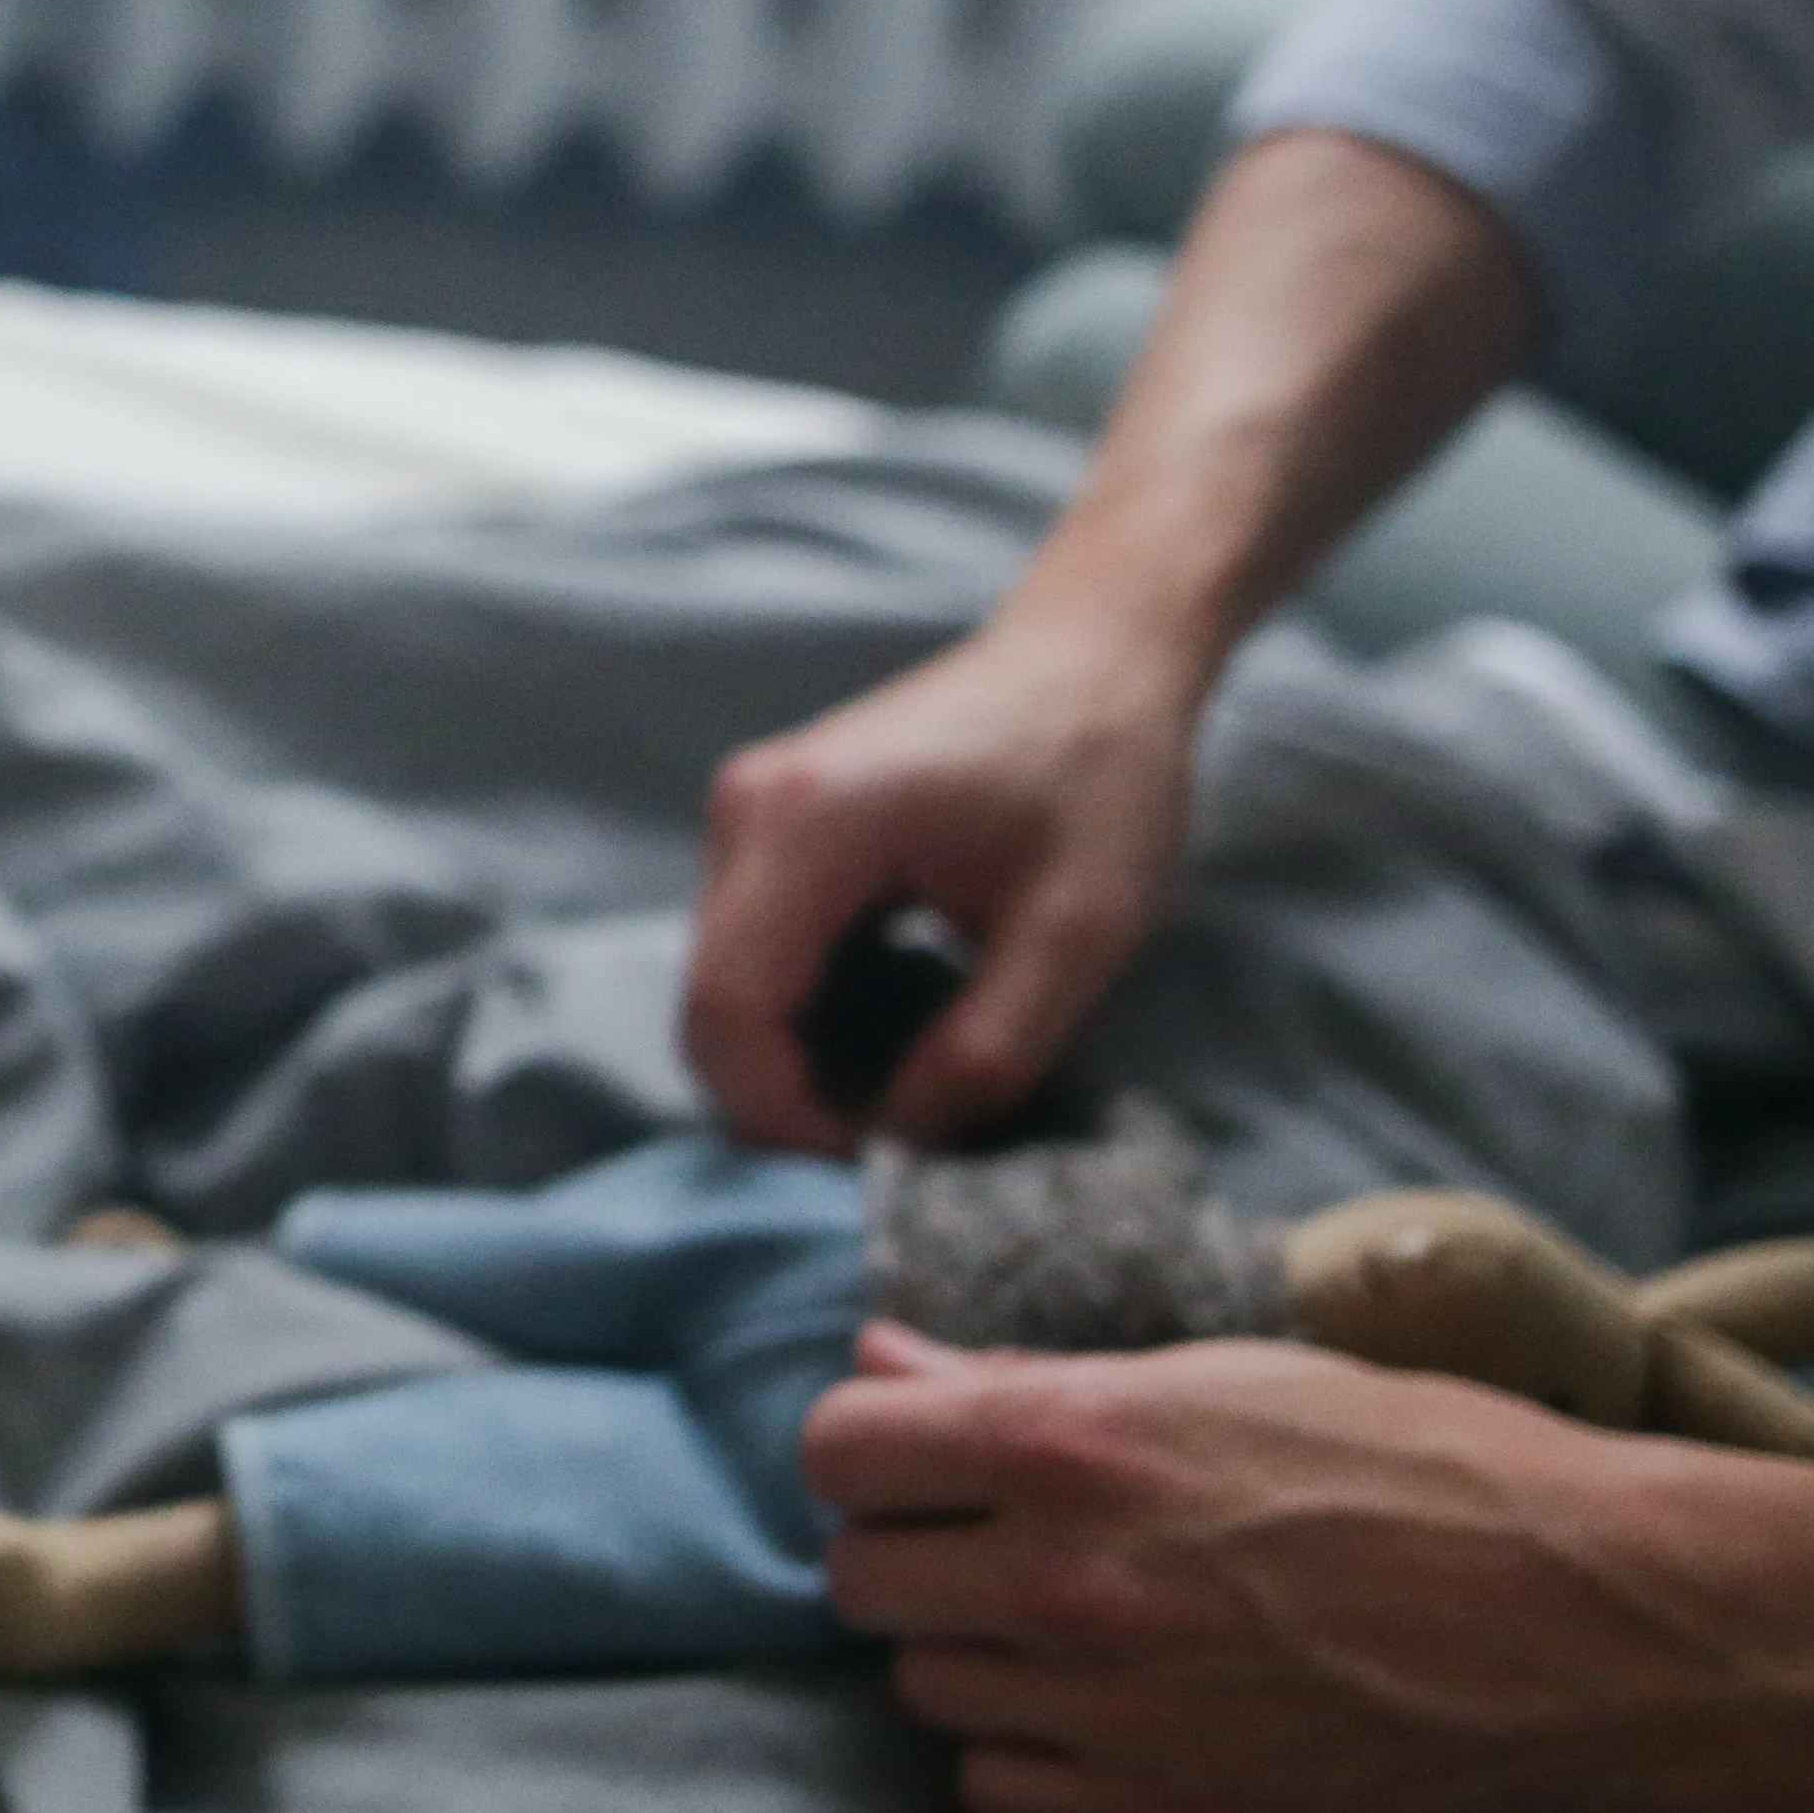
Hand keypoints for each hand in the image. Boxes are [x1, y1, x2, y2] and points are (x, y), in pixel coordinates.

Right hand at [684, 608, 1204, 1149]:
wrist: (1096, 654)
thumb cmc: (1100, 775)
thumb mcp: (1079, 931)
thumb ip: (988, 1050)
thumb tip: (901, 1141)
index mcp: (807, 825)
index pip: (727, 1012)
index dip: (782, 1114)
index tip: (878, 1158)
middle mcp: (750, 810)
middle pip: (713, 1005)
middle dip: (793, 1093)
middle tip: (908, 1132)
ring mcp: (752, 810)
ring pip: (730, 983)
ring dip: (805, 1052)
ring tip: (921, 1073)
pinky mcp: (772, 820)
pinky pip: (757, 947)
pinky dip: (812, 1007)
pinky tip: (904, 1014)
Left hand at [806, 1326, 1687, 1812]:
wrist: (1582, 1622)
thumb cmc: (1422, 1468)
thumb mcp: (1223, 1378)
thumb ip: (1027, 1383)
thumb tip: (883, 1357)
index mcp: (1070, 1441)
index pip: (840, 1447)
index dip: (874, 1453)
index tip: (919, 1464)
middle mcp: (1060, 1578)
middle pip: (860, 1578)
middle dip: (919, 1555)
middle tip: (1011, 1548)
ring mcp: (1102, 1711)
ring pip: (925, 1687)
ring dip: (981, 1657)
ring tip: (1095, 1628)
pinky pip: (995, 1788)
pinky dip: (1034, 1754)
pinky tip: (1119, 1713)